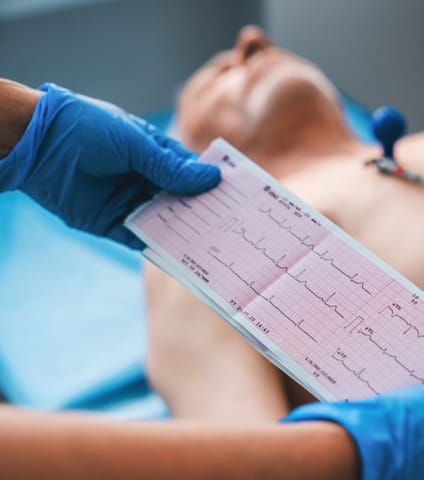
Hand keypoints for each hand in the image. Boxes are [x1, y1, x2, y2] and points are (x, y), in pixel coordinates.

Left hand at [0, 83, 219, 247]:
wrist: (37, 145)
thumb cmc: (87, 129)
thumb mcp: (135, 145)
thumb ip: (171, 168)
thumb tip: (212, 180)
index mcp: (154, 154)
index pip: (191, 172)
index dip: (212, 184)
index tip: (237, 198)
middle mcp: (146, 180)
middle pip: (182, 201)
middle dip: (203, 212)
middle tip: (232, 227)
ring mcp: (130, 203)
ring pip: (166, 222)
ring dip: (186, 233)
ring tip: (214, 245)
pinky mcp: (113, 225)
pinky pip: (141, 240)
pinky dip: (160, 248)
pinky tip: (182, 257)